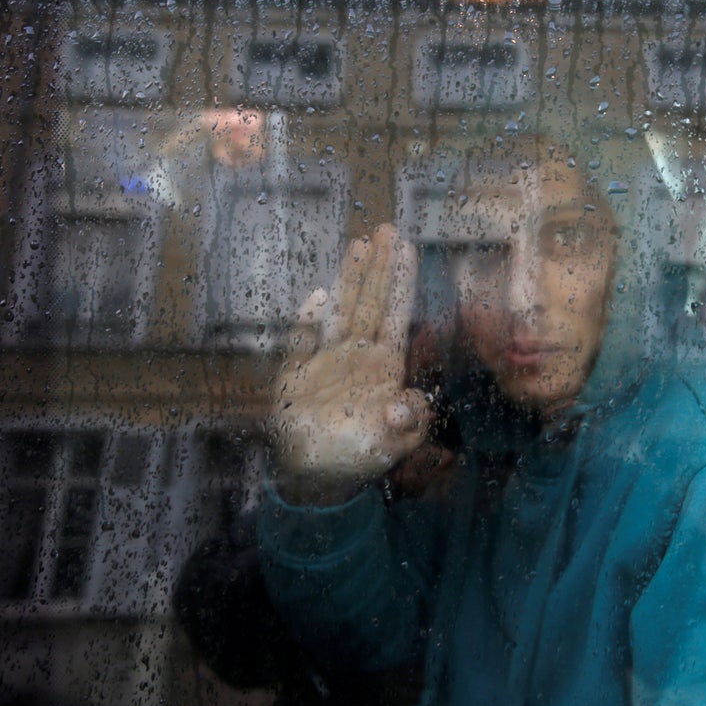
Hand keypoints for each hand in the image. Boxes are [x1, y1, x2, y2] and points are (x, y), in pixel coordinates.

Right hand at [270, 225, 431, 504]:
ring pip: (339, 312)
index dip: (400, 282)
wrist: (317, 477)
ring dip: (348, 279)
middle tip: (388, 228)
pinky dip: (307, 322)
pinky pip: (301, 343)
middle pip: (370, 302)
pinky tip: (315, 297)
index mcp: (384, 367)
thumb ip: (408, 423)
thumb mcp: (394, 445)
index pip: (395, 315)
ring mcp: (326, 361)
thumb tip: (407, 398)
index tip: (408, 248)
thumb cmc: (360, 457)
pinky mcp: (297, 375)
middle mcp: (357, 356)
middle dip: (379, 266)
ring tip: (358, 244)